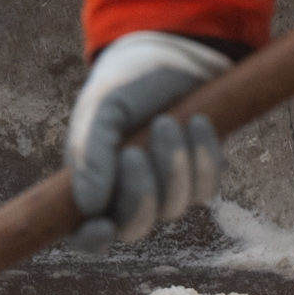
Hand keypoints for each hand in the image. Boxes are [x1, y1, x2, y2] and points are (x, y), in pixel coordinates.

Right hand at [65, 32, 231, 244]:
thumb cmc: (125, 83)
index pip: (87, 236)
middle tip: (135, 152)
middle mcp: (127, 194)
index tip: (102, 226)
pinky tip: (198, 122)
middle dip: (139, 195)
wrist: (171, 54)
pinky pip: (206, 188)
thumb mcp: (101, 111)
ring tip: (167, 122)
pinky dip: (203, 156)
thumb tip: (90, 207)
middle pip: (135, 228)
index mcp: (93, 184)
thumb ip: (91, 156)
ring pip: (174, 207)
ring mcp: (166, 190)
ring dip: (172, 165)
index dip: (92, 241)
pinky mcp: (199, 178)